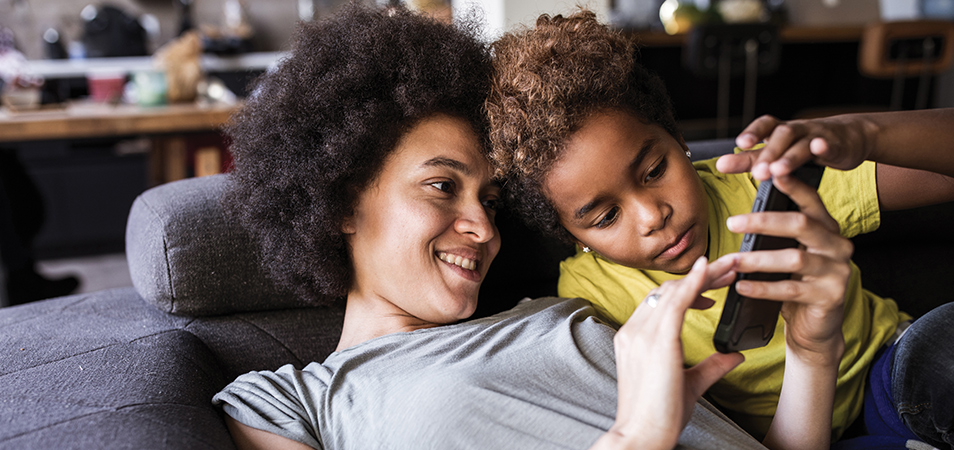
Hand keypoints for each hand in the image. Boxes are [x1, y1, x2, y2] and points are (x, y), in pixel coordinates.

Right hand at [606, 256, 744, 449]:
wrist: (642, 436)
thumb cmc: (660, 416)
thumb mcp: (690, 385)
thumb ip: (711, 366)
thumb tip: (735, 355)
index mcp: (635, 339)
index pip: (661, 302)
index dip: (688, 290)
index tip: (712, 291)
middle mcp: (634, 331)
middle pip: (667, 291)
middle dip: (700, 277)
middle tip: (730, 268)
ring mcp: (641, 334)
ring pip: (673, 291)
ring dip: (704, 276)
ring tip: (731, 268)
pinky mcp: (655, 341)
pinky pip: (675, 302)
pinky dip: (693, 283)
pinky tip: (709, 270)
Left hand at [717, 114, 873, 180]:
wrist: (848, 137)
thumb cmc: (805, 144)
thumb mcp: (778, 152)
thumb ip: (751, 159)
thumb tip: (721, 165)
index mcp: (780, 130)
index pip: (765, 125)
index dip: (753, 132)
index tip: (740, 144)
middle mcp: (796, 129)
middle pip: (781, 135)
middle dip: (768, 153)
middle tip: (757, 172)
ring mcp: (817, 135)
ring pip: (802, 143)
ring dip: (789, 156)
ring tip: (777, 172)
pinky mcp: (835, 144)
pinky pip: (829, 144)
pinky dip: (823, 146)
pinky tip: (818, 149)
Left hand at [725, 173, 848, 362]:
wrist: (816, 328)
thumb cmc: (796, 285)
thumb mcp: (788, 255)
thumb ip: (776, 235)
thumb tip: (742, 216)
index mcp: (826, 229)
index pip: (810, 201)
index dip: (791, 185)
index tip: (769, 171)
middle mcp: (837, 245)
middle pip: (801, 224)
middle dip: (763, 221)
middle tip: (732, 222)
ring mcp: (837, 271)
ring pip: (794, 258)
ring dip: (757, 259)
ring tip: (732, 260)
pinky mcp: (831, 296)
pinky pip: (791, 290)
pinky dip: (763, 288)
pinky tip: (742, 287)